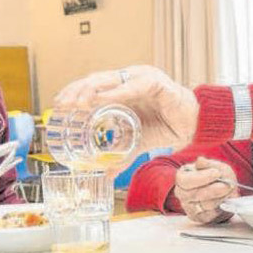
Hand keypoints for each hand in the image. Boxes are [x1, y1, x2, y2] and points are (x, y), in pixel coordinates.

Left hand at [54, 65, 199, 155]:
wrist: (194, 125)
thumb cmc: (167, 126)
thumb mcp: (137, 142)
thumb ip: (120, 155)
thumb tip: (105, 174)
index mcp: (122, 88)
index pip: (92, 85)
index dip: (74, 92)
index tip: (58, 104)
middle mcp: (129, 79)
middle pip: (95, 79)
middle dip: (76, 91)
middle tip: (63, 105)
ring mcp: (141, 78)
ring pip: (109, 78)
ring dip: (90, 90)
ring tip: (78, 103)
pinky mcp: (156, 82)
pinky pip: (133, 86)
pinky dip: (116, 93)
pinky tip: (102, 100)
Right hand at [174, 157, 237, 223]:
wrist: (224, 191)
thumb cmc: (217, 177)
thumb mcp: (216, 166)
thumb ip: (209, 164)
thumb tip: (200, 161)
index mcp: (182, 177)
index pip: (185, 180)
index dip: (201, 178)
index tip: (217, 173)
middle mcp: (181, 193)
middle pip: (193, 194)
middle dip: (213, 190)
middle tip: (227, 185)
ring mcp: (188, 207)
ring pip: (203, 205)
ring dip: (219, 198)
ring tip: (228, 192)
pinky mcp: (198, 217)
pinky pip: (209, 215)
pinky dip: (220, 207)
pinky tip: (224, 200)